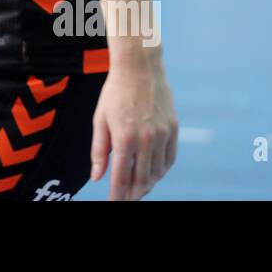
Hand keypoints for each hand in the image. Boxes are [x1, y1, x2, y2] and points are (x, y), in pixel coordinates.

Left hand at [90, 59, 177, 199]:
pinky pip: (169, 159)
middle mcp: (146, 139)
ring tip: (138, 191)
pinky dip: (161, 171)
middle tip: (126, 201)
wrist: (140, 68)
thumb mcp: (100, 120)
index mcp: (124, 137)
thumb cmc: (114, 93)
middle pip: (141, 179)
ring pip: (157, 172)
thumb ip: (99, 150)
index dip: (117, 195)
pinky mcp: (174, 129)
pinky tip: (153, 176)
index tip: (114, 203)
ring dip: (148, 186)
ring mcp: (163, 134)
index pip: (121, 177)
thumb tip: (97, 177)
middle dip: (133, 195)